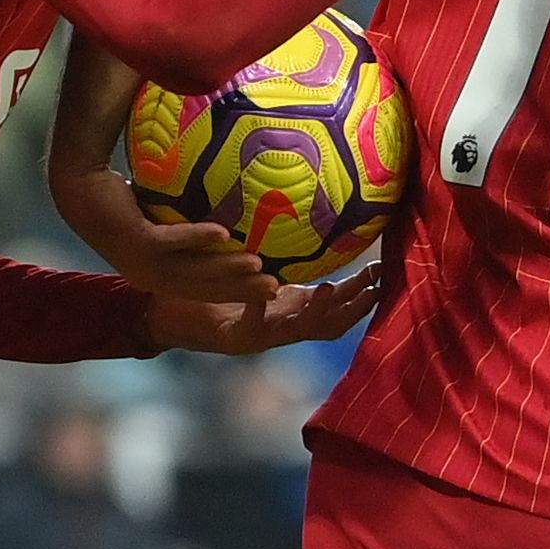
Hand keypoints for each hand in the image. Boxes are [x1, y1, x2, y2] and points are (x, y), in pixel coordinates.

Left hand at [56, 165, 274, 302]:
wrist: (81, 188)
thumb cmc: (124, 199)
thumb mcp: (164, 216)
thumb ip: (191, 221)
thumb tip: (233, 211)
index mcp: (159, 277)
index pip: (205, 292)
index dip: (238, 293)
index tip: (272, 289)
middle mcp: (150, 277)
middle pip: (202, 289)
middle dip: (241, 289)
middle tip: (276, 286)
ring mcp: (141, 261)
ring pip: (190, 272)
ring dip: (226, 269)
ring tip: (258, 263)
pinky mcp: (134, 240)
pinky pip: (170, 242)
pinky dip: (196, 238)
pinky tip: (223, 234)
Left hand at [148, 271, 380, 355]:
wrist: (163, 315)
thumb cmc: (204, 287)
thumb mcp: (245, 267)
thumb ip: (273, 249)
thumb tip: (298, 210)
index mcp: (287, 312)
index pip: (337, 307)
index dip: (363, 294)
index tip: (386, 272)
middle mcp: (277, 329)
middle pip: (327, 326)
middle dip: (353, 308)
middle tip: (375, 288)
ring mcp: (255, 337)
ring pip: (295, 330)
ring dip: (314, 313)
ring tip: (327, 291)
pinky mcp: (229, 338)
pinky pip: (247, 322)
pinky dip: (256, 305)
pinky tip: (265, 290)